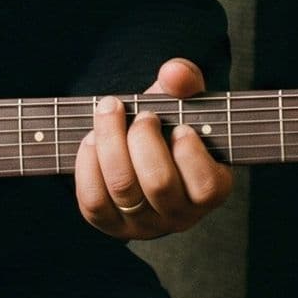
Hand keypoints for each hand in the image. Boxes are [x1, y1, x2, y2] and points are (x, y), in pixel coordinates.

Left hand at [74, 58, 232, 239]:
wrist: (134, 145)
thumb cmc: (166, 123)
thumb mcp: (180, 98)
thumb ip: (184, 80)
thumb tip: (174, 73)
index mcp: (210, 190)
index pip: (205, 185)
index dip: (188, 151)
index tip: (179, 125)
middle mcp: (179, 215)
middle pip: (158, 183)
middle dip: (143, 138)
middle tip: (142, 116)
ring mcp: (144, 224)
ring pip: (123, 188)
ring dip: (111, 141)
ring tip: (110, 112)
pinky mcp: (109, 223)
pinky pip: (93, 200)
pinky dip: (87, 163)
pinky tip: (91, 139)